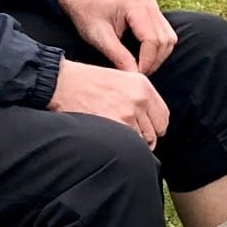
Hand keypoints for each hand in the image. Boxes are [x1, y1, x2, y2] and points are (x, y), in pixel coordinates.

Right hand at [49, 57, 168, 146]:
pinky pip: (129, 145)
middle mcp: (140, 98)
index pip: (163, 116)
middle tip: (130, 138)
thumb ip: (139, 96)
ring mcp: (128, 112)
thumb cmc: (87, 82)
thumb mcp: (121, 79)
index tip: (146, 131)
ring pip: (143, 141)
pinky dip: (122, 146)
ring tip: (117, 138)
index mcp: (143, 85)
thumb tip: (149, 121)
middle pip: (156, 132)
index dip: (156, 128)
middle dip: (145, 138)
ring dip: (133, 143)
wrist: (63, 82)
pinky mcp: (115, 124)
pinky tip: (111, 140)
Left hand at [56, 0, 177, 74]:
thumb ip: (118, 57)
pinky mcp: (154, 13)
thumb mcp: (100, 38)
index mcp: (135, 7)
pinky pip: (166, 35)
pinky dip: (158, 50)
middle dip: (153, 62)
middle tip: (136, 74)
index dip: (146, 62)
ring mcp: (154, 8)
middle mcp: (149, 4)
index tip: (133, 75)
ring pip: (169, 39)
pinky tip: (143, 57)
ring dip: (158, 57)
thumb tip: (135, 77)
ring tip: (139, 67)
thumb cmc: (88, 16)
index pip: (152, 40)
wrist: (84, 0)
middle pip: (165, 41)